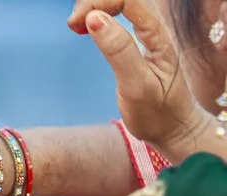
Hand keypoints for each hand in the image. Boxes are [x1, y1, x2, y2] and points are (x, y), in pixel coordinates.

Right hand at [67, 0, 213, 157]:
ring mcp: (147, 38)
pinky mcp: (139, 46)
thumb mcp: (136, 84)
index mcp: (158, 36)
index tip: (76, 24)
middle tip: (72, 25)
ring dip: (95, 9)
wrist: (174, 131)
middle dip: (94, 3)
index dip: (98, 3)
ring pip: (120, 6)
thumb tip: (94, 19)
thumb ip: (118, 50)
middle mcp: (154, 31)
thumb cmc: (157, 113)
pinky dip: (100, 18)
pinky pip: (120, 18)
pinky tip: (87, 30)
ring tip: (75, 26)